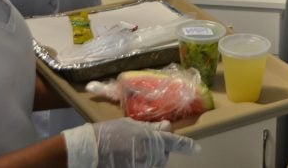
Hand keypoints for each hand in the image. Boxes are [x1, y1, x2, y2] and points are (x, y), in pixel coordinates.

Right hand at [63, 118, 198, 167]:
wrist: (90, 150)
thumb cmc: (109, 132)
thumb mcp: (131, 124)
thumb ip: (151, 128)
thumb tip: (166, 127)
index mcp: (152, 139)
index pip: (175, 143)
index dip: (187, 146)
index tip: (197, 149)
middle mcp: (151, 155)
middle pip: (164, 154)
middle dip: (161, 148)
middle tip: (146, 140)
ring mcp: (143, 167)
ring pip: (155, 163)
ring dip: (151, 156)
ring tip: (133, 148)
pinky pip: (145, 167)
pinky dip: (142, 162)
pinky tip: (129, 156)